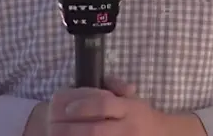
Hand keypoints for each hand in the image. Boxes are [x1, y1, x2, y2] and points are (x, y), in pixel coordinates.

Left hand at [46, 76, 171, 135]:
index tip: (67, 108)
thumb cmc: (140, 114)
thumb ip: (116, 85)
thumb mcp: (132, 97)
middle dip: (70, 129)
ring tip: (55, 135)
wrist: (160, 135)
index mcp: (130, 108)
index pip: (103, 105)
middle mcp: (128, 128)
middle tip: (52, 126)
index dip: (83, 106)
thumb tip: (102, 81)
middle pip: (94, 130)